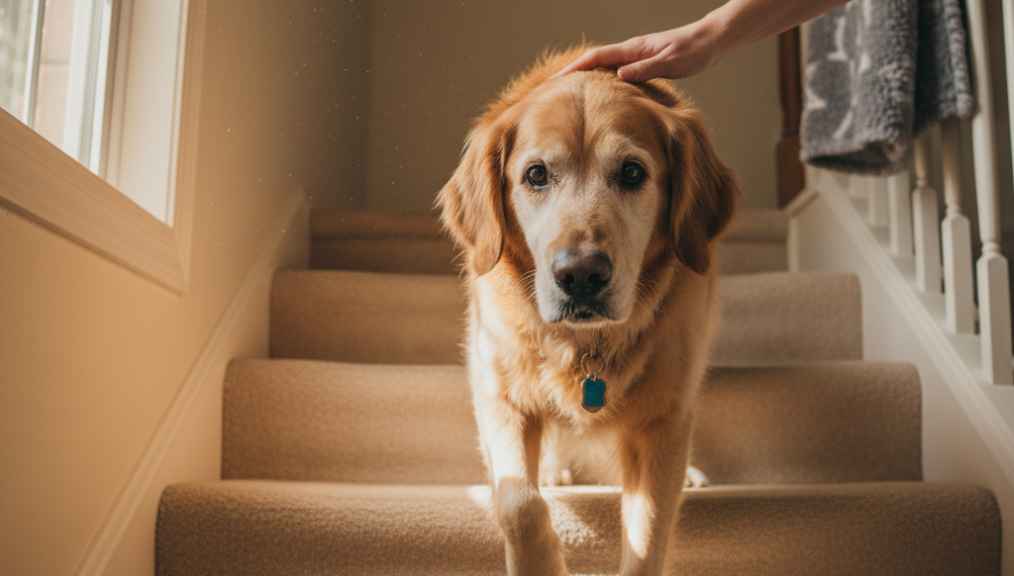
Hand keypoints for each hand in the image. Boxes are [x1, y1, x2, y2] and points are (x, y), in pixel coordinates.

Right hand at [555, 23, 727, 82]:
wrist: (710, 40)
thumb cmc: (693, 51)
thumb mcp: (669, 63)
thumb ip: (644, 69)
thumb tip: (619, 76)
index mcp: (632, 49)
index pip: (595, 57)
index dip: (574, 68)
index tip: (555, 80)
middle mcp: (630, 51)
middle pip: (593, 61)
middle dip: (571, 73)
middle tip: (551, 89)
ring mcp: (636, 56)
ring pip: (603, 66)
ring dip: (585, 77)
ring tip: (569, 93)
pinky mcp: (643, 62)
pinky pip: (615, 71)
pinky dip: (602, 80)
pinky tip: (600, 92)